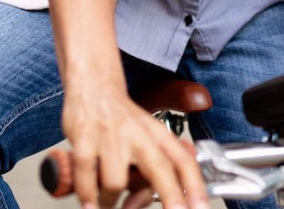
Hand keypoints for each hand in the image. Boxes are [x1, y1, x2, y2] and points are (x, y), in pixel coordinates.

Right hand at [61, 83, 205, 208]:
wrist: (94, 86)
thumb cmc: (122, 118)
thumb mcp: (147, 136)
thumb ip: (154, 167)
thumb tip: (157, 197)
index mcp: (158, 135)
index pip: (183, 161)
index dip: (194, 186)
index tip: (199, 207)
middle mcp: (138, 135)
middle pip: (160, 169)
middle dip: (170, 196)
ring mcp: (111, 137)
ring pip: (116, 183)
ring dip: (110, 201)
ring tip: (106, 201)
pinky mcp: (84, 140)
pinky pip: (86, 178)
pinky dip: (87, 195)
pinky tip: (89, 202)